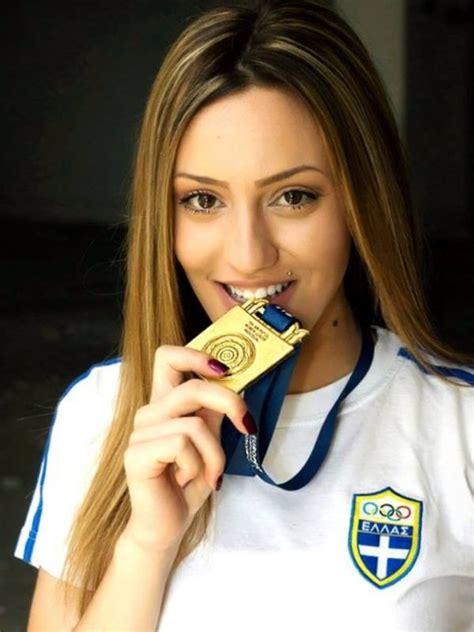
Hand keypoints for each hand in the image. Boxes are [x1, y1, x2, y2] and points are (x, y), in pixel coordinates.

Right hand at [121, 345, 254, 552]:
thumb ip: (214, 413)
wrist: (167, 526)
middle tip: (247, 426)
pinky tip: (187, 480)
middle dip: (229, 403)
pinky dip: (197, 465)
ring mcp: (140, 433)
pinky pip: (182, 444)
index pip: (167, 358)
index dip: (195, 354)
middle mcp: (149, 413)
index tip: (224, 369)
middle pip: (192, 387)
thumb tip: (231, 384)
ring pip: (195, 424)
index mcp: (165, 404)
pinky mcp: (136, 454)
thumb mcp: (210, 443)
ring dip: (215, 454)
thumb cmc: (188, 483)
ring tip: (209, 474)